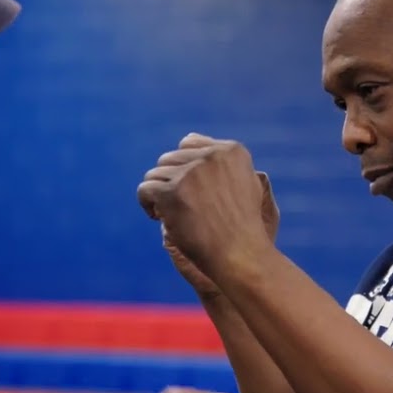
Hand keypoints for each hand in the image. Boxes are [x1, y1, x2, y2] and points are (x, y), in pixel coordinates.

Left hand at [138, 134, 272, 278]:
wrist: (240, 254)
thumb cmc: (243, 227)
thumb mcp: (246, 184)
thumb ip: (222, 162)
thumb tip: (187, 139)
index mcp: (231, 151)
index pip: (189, 144)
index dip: (184, 168)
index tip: (190, 191)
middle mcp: (210, 156)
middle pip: (169, 159)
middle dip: (170, 181)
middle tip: (179, 206)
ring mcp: (190, 173)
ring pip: (155, 174)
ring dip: (159, 194)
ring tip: (170, 214)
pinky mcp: (171, 192)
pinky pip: (145, 189)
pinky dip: (147, 204)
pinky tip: (159, 218)